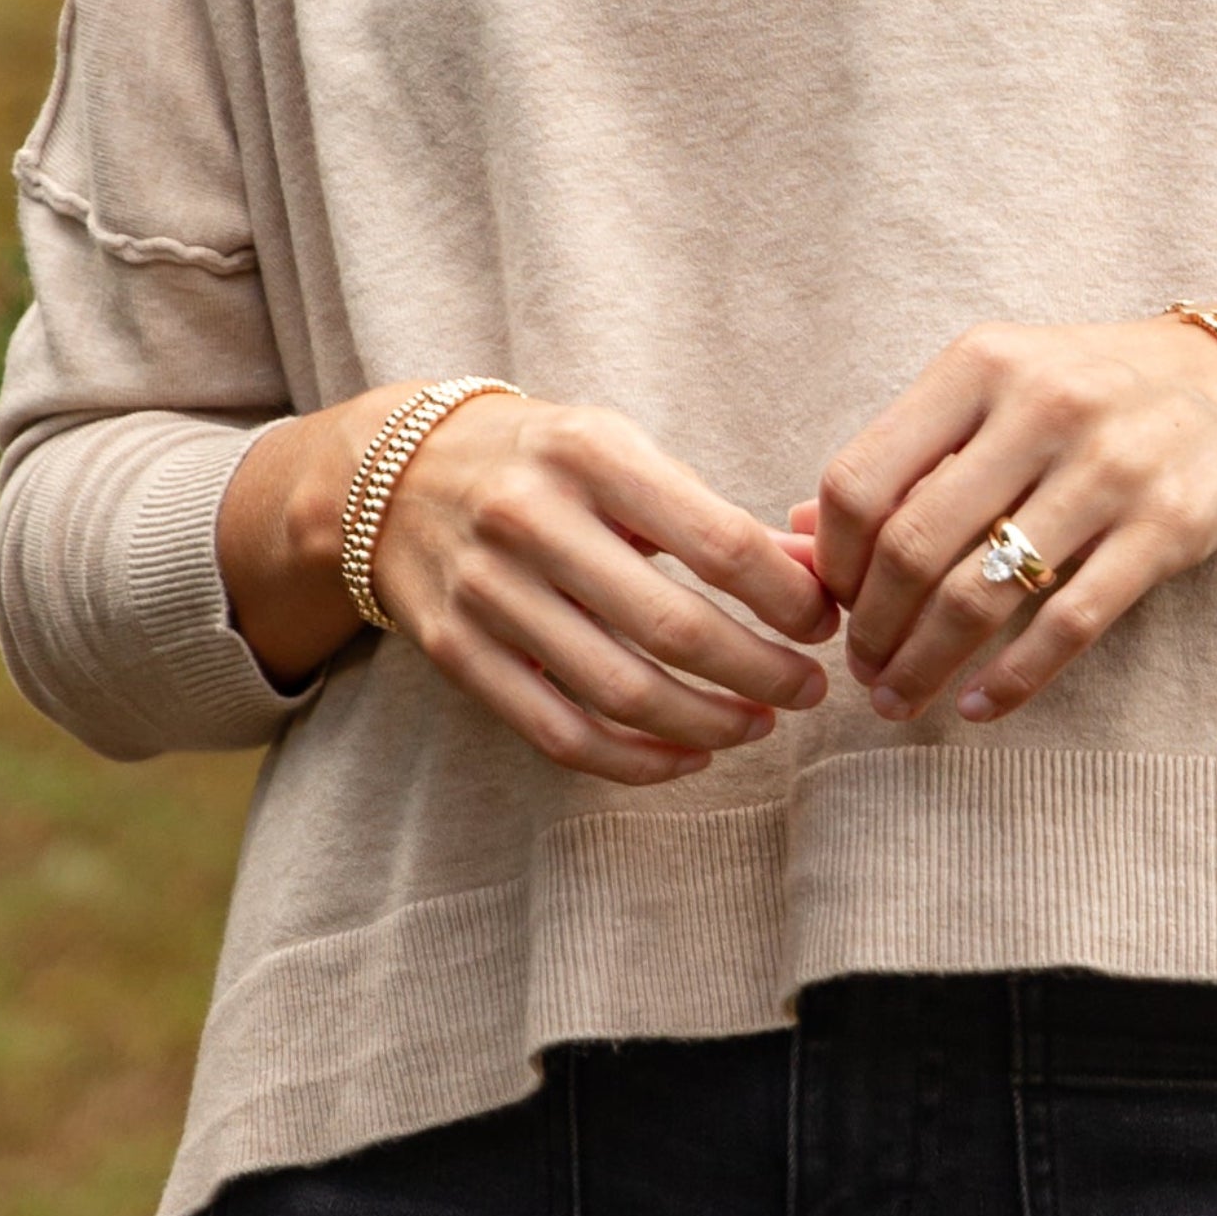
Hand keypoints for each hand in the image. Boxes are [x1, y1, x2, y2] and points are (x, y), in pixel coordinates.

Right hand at [217, 387, 837, 787]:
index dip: (787, 598)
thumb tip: (816, 577)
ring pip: (621, 693)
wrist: (394, 475)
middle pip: (673, 628)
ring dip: (710, 725)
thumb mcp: (621, 453)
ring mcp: (486, 591)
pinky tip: (687, 757)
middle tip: (808, 690)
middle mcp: (531, 519)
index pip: (718, 541)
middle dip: (763, 673)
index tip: (822, 623)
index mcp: (589, 453)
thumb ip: (714, 516)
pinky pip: (560, 734)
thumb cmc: (542, 463)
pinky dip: (636, 762)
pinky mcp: (457, 652)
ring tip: (758, 725)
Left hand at [805, 272, 1216, 730]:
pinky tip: (979, 706)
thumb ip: (906, 452)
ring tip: (901, 697)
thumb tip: (796, 533)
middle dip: (871, 629)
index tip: (831, 604)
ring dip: (923, 665)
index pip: (861, 480)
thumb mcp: (1004, 384)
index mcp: (981, 364)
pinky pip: (1066, 625)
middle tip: (864, 671)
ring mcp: (1108, 469)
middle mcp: (1040, 408)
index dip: (830, 561)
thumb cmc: (1107, 385)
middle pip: (909, 548)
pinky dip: (1010, 681)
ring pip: (979, 595)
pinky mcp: (1167, 529)